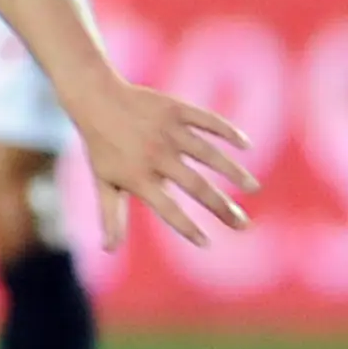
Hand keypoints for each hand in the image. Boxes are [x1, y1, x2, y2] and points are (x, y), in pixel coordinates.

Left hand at [74, 80, 255, 250]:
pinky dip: (228, 132)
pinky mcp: (175, 109)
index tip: (206, 243)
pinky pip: (207, 121)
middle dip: (221, 207)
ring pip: (208, 153)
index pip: (167, 209)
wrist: (95, 99)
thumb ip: (110, 216)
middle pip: (195, 185)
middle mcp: (156, 155)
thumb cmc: (102, 147)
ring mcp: (167, 131)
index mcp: (138, 176)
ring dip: (233, 171)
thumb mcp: (104, 182)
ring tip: (252, 187)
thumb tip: (109, 250)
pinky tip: (246, 145)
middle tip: (243, 224)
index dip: (186, 227)